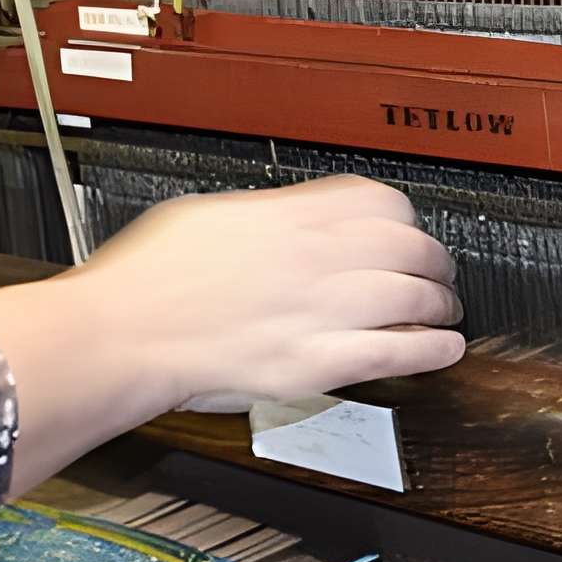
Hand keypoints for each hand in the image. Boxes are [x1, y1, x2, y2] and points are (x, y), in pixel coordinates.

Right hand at [67, 174, 466, 410]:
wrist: (117, 333)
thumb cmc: (145, 280)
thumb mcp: (207, 216)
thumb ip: (265, 216)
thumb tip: (292, 219)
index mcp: (287, 216)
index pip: (379, 200)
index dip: (404, 218)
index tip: (406, 230)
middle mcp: (311, 256)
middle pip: (409, 246)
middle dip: (432, 261)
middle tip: (436, 274)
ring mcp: (316, 309)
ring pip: (413, 296)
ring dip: (439, 305)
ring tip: (443, 312)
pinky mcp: (313, 361)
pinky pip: (395, 351)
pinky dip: (431, 349)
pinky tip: (444, 348)